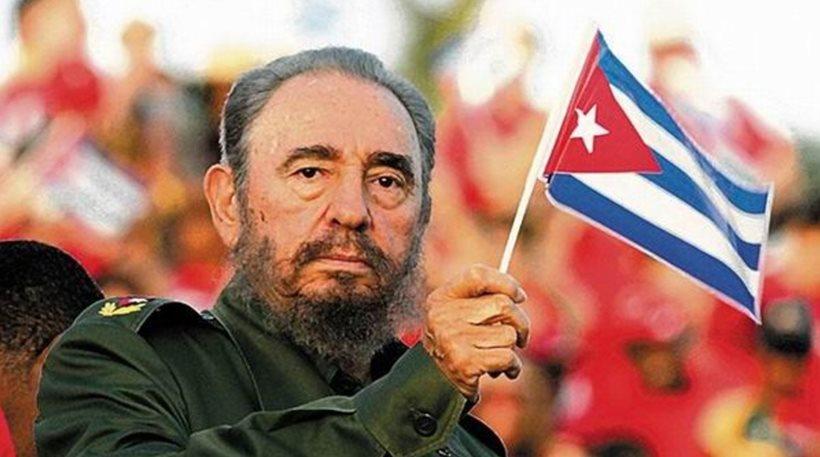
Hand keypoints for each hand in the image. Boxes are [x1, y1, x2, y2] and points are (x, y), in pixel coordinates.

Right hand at [422, 264, 529, 399]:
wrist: (433, 383)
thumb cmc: (455, 343)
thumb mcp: (456, 314)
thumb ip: (481, 299)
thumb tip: (518, 295)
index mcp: (442, 298)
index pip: (478, 275)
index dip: (505, 282)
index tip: (519, 296)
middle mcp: (444, 316)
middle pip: (502, 305)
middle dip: (520, 321)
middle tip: (521, 334)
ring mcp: (453, 340)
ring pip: (509, 334)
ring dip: (513, 348)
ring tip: (500, 355)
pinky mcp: (465, 364)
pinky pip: (508, 357)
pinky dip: (512, 366)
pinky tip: (501, 370)